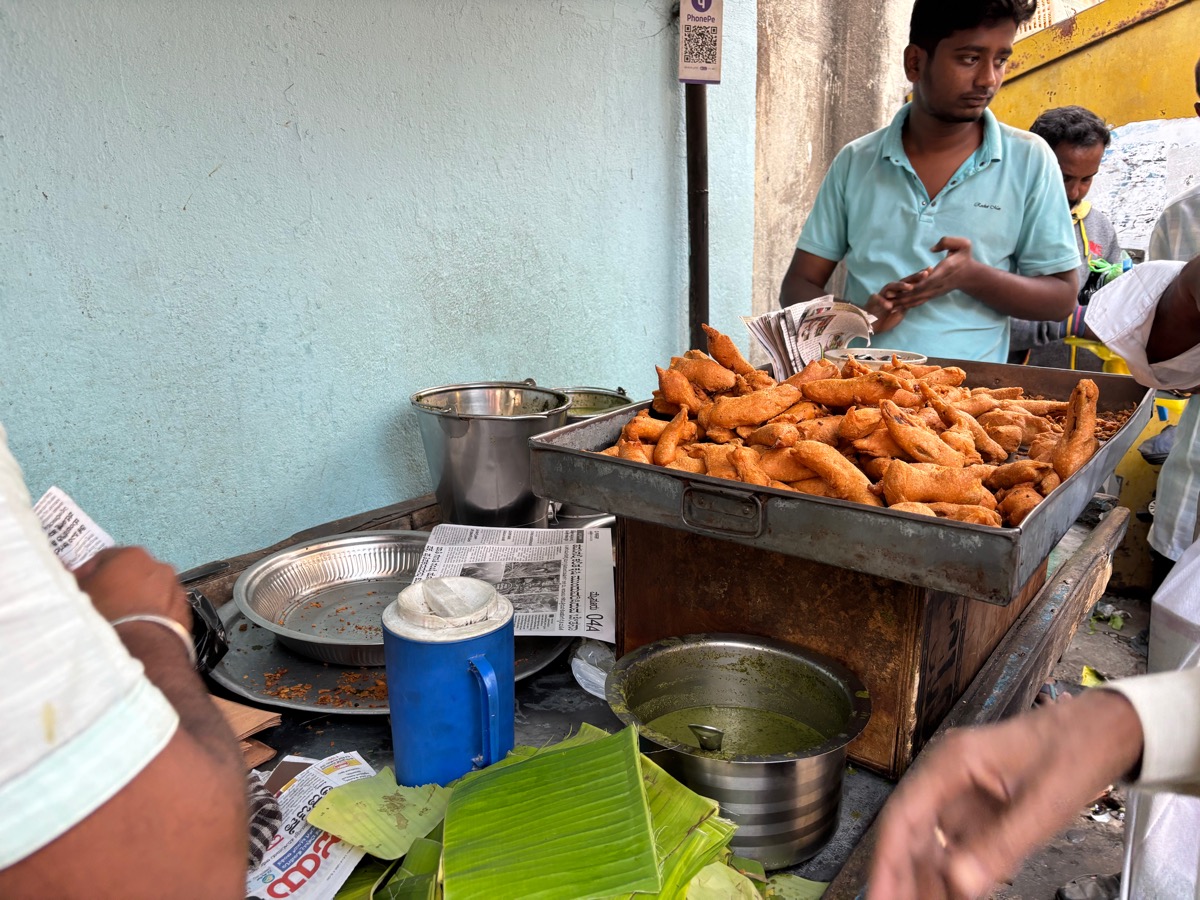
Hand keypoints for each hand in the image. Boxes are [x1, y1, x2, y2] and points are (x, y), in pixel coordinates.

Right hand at [75, 547, 191, 630]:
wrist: (143, 648)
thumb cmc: (105, 616)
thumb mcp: (78, 595)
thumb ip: (72, 579)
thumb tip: (66, 573)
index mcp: (131, 555)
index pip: (103, 559)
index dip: (87, 574)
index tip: (78, 588)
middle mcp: (159, 567)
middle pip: (130, 574)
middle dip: (115, 586)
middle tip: (99, 605)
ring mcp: (175, 588)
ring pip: (149, 591)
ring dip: (136, 600)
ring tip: (120, 620)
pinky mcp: (185, 610)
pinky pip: (163, 609)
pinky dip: (151, 615)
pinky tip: (138, 629)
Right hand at [866, 267, 935, 331]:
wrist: (871, 325)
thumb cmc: (887, 317)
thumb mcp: (902, 310)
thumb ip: (909, 302)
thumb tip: (922, 296)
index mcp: (899, 293)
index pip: (911, 282)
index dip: (920, 277)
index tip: (931, 270)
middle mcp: (891, 291)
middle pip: (904, 281)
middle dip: (914, 277)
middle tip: (925, 273)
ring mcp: (882, 295)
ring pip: (891, 287)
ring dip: (901, 286)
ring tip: (910, 287)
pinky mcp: (873, 301)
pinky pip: (878, 300)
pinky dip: (883, 302)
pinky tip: (889, 306)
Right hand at [868, 689, 1142, 899]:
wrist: (1109, 729)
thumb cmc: (1077, 748)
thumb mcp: (1043, 803)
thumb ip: (1001, 846)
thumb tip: (959, 883)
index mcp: (952, 763)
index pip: (903, 816)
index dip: (887, 859)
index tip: (880, 895)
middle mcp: (949, 777)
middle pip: (912, 833)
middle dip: (901, 874)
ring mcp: (965, 794)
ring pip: (932, 845)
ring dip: (924, 879)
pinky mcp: (983, 811)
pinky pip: (958, 848)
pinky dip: (951, 875)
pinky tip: (947, 895)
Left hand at [876, 237, 978, 312]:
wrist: (970, 275)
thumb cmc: (964, 257)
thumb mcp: (962, 244)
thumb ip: (947, 242)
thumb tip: (932, 249)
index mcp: (942, 272)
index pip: (927, 279)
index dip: (914, 283)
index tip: (900, 286)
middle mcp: (936, 285)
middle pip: (917, 293)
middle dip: (901, 297)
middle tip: (886, 299)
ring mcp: (934, 292)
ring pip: (917, 299)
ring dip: (902, 303)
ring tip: (887, 306)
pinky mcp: (932, 295)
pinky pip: (919, 301)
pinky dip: (907, 305)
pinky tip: (897, 308)